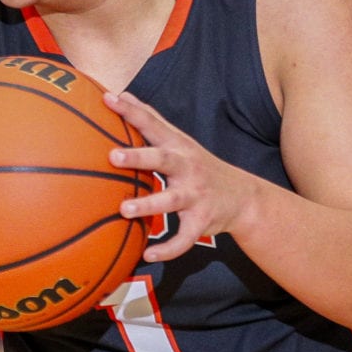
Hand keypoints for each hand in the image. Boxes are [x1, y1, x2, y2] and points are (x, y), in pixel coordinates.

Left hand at [106, 91, 257, 263]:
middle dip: (139, 157)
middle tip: (113, 156)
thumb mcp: (180, 141)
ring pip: (171, 200)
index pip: (153, 124)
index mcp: (179, 147)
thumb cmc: (199, 166)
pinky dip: (168, 249)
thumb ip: (152, 121)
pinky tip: (147, 255)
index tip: (108, 99)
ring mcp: (196, 196)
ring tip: (124, 209)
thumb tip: (122, 95)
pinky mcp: (201, 222)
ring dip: (148, 205)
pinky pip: (184, 239)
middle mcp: (188, 168)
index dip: (131, 112)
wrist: (243, 198)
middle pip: (163, 159)